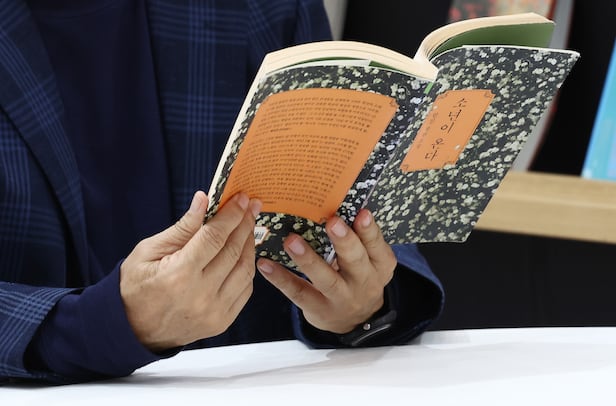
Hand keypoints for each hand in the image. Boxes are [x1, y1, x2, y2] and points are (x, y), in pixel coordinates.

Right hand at [120, 191, 260, 351]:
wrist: (132, 331)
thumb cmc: (135, 287)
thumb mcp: (148, 251)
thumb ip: (182, 228)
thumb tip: (203, 200)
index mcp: (179, 274)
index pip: (215, 237)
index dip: (231, 215)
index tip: (242, 198)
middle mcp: (201, 295)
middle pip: (234, 251)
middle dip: (245, 224)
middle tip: (251, 206)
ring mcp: (214, 312)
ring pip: (245, 270)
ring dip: (249, 245)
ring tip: (247, 227)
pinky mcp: (222, 322)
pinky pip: (245, 289)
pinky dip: (247, 268)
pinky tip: (243, 253)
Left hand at [257, 209, 395, 333]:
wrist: (355, 320)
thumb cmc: (358, 276)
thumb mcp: (369, 261)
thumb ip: (358, 239)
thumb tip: (334, 203)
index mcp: (379, 265)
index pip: (377, 246)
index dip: (370, 231)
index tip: (362, 213)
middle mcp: (364, 283)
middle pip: (355, 261)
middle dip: (344, 241)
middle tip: (332, 222)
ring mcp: (341, 299)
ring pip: (326, 279)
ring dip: (308, 260)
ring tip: (291, 241)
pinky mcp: (319, 309)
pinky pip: (299, 292)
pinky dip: (281, 278)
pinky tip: (265, 264)